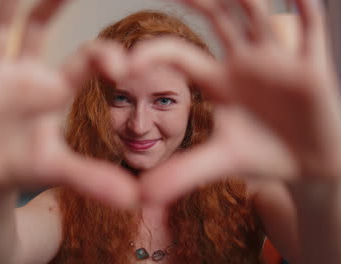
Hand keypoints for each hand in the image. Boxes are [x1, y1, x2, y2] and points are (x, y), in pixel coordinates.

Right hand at [0, 0, 138, 207]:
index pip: (83, 61)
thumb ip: (93, 179)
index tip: (121, 66)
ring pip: (2, 33)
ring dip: (6, 8)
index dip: (103, 57)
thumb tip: (133, 199)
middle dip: (51, 6)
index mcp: (53, 91)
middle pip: (39, 31)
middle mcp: (26, 78)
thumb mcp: (60, 170)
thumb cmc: (24, 168)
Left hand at [131, 0, 340, 203]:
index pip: (181, 55)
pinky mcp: (310, 69)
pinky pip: (311, 32)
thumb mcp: (219, 162)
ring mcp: (276, 62)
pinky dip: (306, 11)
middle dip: (201, 1)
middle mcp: (243, 64)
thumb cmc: (261, 156)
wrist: (307, 166)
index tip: (128, 62)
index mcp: (218, 81)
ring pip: (257, 17)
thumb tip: (142, 195)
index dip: (155, 54)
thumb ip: (182, 173)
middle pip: (218, 20)